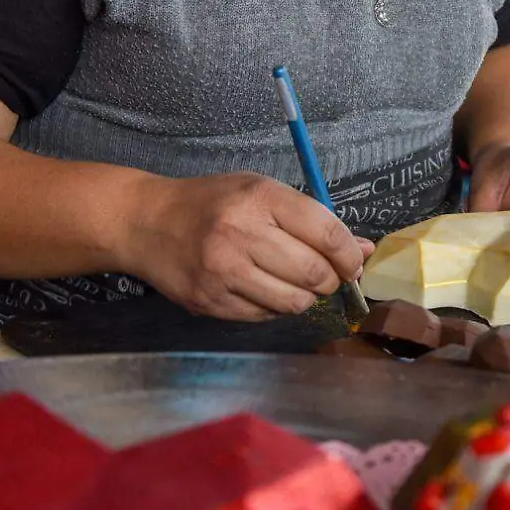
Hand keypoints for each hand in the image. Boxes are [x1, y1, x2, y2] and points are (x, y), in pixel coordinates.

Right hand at [124, 172, 371, 321]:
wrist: (146, 223)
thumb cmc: (212, 204)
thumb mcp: (261, 193)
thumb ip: (312, 219)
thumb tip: (363, 250)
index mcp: (259, 198)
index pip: (326, 232)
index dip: (350, 254)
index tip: (355, 263)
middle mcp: (241, 233)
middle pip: (314, 273)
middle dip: (331, 280)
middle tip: (325, 276)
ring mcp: (223, 272)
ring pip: (293, 302)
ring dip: (305, 297)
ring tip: (293, 282)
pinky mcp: (210, 302)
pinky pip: (264, 316)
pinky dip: (274, 306)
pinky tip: (262, 288)